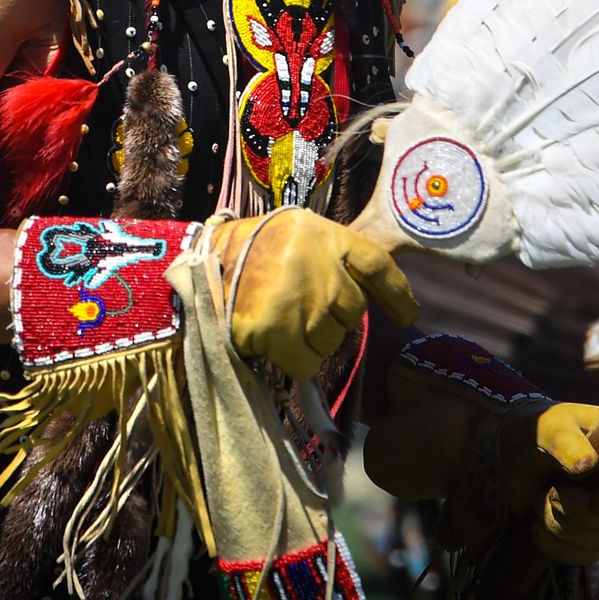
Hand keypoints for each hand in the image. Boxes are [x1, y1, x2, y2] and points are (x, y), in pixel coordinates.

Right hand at [212, 208, 417, 379]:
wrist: (192, 266)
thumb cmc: (242, 250)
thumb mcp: (291, 235)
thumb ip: (327, 257)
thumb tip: (366, 294)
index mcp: (323, 234)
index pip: (377, 264)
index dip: (397, 293)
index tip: (406, 315)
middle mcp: (320, 266)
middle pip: (354, 311)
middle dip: (333, 318)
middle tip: (299, 308)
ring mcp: (300, 301)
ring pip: (331, 342)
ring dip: (311, 341)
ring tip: (278, 320)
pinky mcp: (277, 333)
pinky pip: (306, 365)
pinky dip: (293, 361)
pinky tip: (271, 342)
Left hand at [499, 403, 598, 566]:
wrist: (515, 454)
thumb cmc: (537, 431)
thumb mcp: (548, 427)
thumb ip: (566, 442)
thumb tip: (588, 465)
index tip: (594, 499)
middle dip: (577, 509)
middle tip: (550, 489)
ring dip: (560, 524)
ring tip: (539, 499)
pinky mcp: (594, 534)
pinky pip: (584, 554)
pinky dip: (556, 545)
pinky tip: (536, 528)